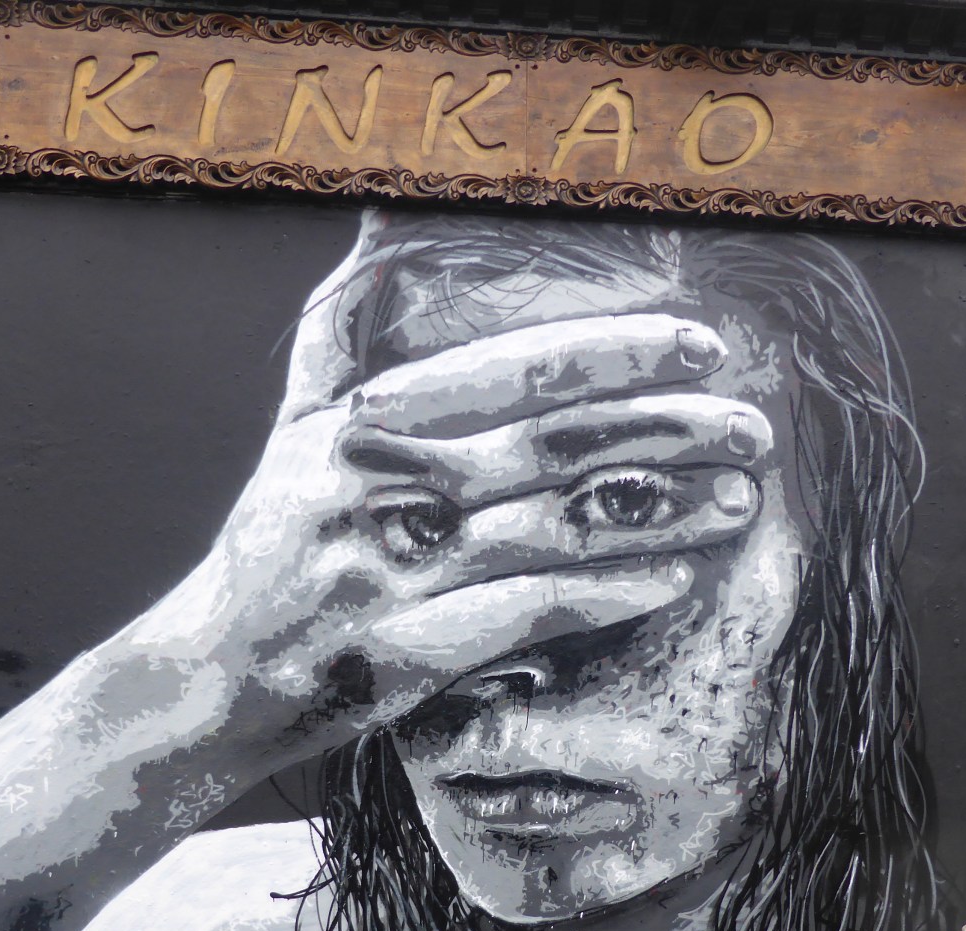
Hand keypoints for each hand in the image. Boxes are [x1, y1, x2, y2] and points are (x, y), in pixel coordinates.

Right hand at [103, 309, 774, 766]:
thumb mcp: (297, 426)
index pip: (514, 372)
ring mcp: (388, 574)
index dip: (617, 355)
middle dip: (669, 431)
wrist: (211, 676)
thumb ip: (344, 329)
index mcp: (360, 418)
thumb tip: (377, 219)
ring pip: (555, 533)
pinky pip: (524, 617)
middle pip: (553, 447)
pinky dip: (601, 597)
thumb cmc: (275, 540)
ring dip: (660, 517)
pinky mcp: (400, 655)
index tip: (702, 347)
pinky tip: (668, 581)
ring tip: (737, 501)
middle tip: (754, 428)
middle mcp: (374, 485)